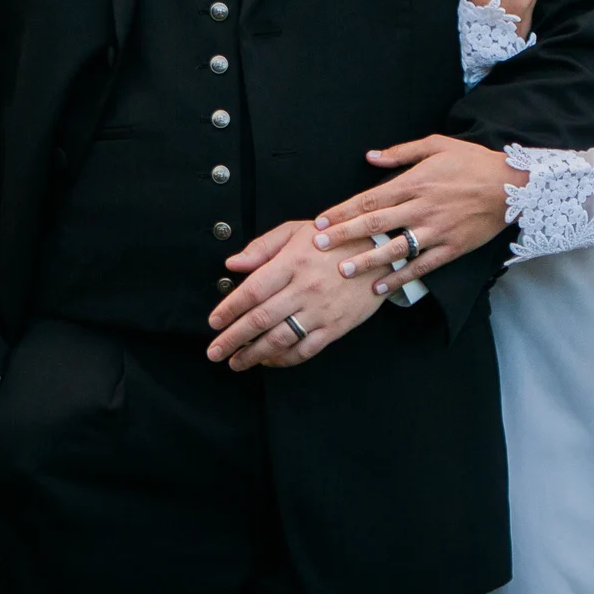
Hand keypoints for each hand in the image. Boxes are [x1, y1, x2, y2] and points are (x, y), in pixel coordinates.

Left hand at [207, 219, 391, 369]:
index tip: (214, 322)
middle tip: (215, 351)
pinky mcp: (335, 327)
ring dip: (253, 355)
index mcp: (293, 263)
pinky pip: (305, 350)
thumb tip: (233, 264)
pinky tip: (268, 361)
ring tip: (236, 362)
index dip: (229, 309)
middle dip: (232, 339)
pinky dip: (283, 360)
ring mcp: (320, 310)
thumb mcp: (298, 231)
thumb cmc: (334, 240)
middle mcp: (304, 289)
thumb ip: (263, 247)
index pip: (253, 291)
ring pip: (279, 339)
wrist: (379, 253)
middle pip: (260, 319)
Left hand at [310, 135, 525, 286]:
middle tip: (318, 246)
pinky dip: (400, 277)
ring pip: (394, 248)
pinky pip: (421, 266)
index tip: (320, 222)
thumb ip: (401, 151)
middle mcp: (420, 208)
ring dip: (367, 261)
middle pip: (374, 224)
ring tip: (343, 271)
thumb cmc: (472, 162)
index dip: (342, 212)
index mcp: (413, 183)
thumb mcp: (436, 145)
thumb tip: (370, 156)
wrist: (511, 185)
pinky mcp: (451, 248)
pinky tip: (381, 287)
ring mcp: (435, 231)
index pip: (369, 199)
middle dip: (344, 235)